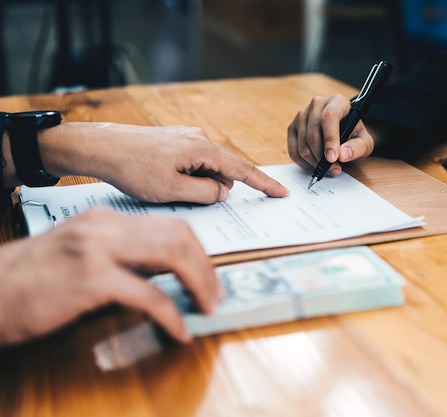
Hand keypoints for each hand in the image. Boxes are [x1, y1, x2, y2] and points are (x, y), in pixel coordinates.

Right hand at [0, 207, 218, 346]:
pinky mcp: (90, 279)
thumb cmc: (30, 281)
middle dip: (205, 266)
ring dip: (198, 284)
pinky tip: (178, 331)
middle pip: (178, 235)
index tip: (209, 275)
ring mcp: (97, 249)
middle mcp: (104, 226)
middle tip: (215, 294)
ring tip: (207, 307)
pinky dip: (171, 315)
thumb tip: (164, 271)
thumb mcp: (80, 255)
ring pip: (171, 255)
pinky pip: (149, 296)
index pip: (169, 225)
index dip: (197, 251)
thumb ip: (119, 255)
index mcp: (105, 219)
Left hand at [10, 122, 289, 203]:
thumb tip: (223, 192)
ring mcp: (187, 138)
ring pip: (207, 170)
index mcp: (202, 149)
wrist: (101, 147)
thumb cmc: (133, 168)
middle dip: (212, 190)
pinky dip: (187, 177)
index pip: (243, 170)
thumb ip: (206, 194)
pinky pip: (193, 164)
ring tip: (165, 186)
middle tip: (180, 196)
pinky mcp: (176, 142)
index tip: (282, 193)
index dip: (264, 184)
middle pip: (223, 173)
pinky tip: (163, 179)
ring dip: (196, 184)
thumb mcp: (172, 190)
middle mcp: (199, 139)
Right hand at [287, 95, 374, 176]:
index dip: (330, 139)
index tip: (332, 158)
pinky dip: (304, 163)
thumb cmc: (354, 135)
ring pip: (302, 145)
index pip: (329, 117)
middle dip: (322, 157)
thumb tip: (343, 155)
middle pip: (313, 134)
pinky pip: (293, 150)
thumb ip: (358, 148)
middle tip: (334, 168)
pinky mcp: (292, 127)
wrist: (344, 133)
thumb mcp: (364, 142)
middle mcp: (317, 104)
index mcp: (337, 102)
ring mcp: (302, 115)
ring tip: (327, 167)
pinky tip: (315, 164)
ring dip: (314, 162)